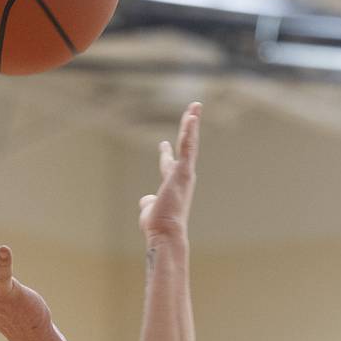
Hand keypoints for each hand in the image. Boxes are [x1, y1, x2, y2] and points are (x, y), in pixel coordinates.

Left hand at [139, 102, 201, 243]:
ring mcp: (184, 174)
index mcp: (171, 185)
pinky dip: (190, 132)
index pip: (168, 165)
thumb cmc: (157, 226)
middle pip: (185, 148)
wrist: (164, 233)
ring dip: (192, 125)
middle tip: (191, 113)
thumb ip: (148, 203)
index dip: (165, 154)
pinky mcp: (183, 173)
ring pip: (189, 144)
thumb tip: (146, 200)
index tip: (162, 144)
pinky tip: (192, 116)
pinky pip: (188, 147)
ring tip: (195, 106)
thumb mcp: (149, 210)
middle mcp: (181, 177)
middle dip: (188, 130)